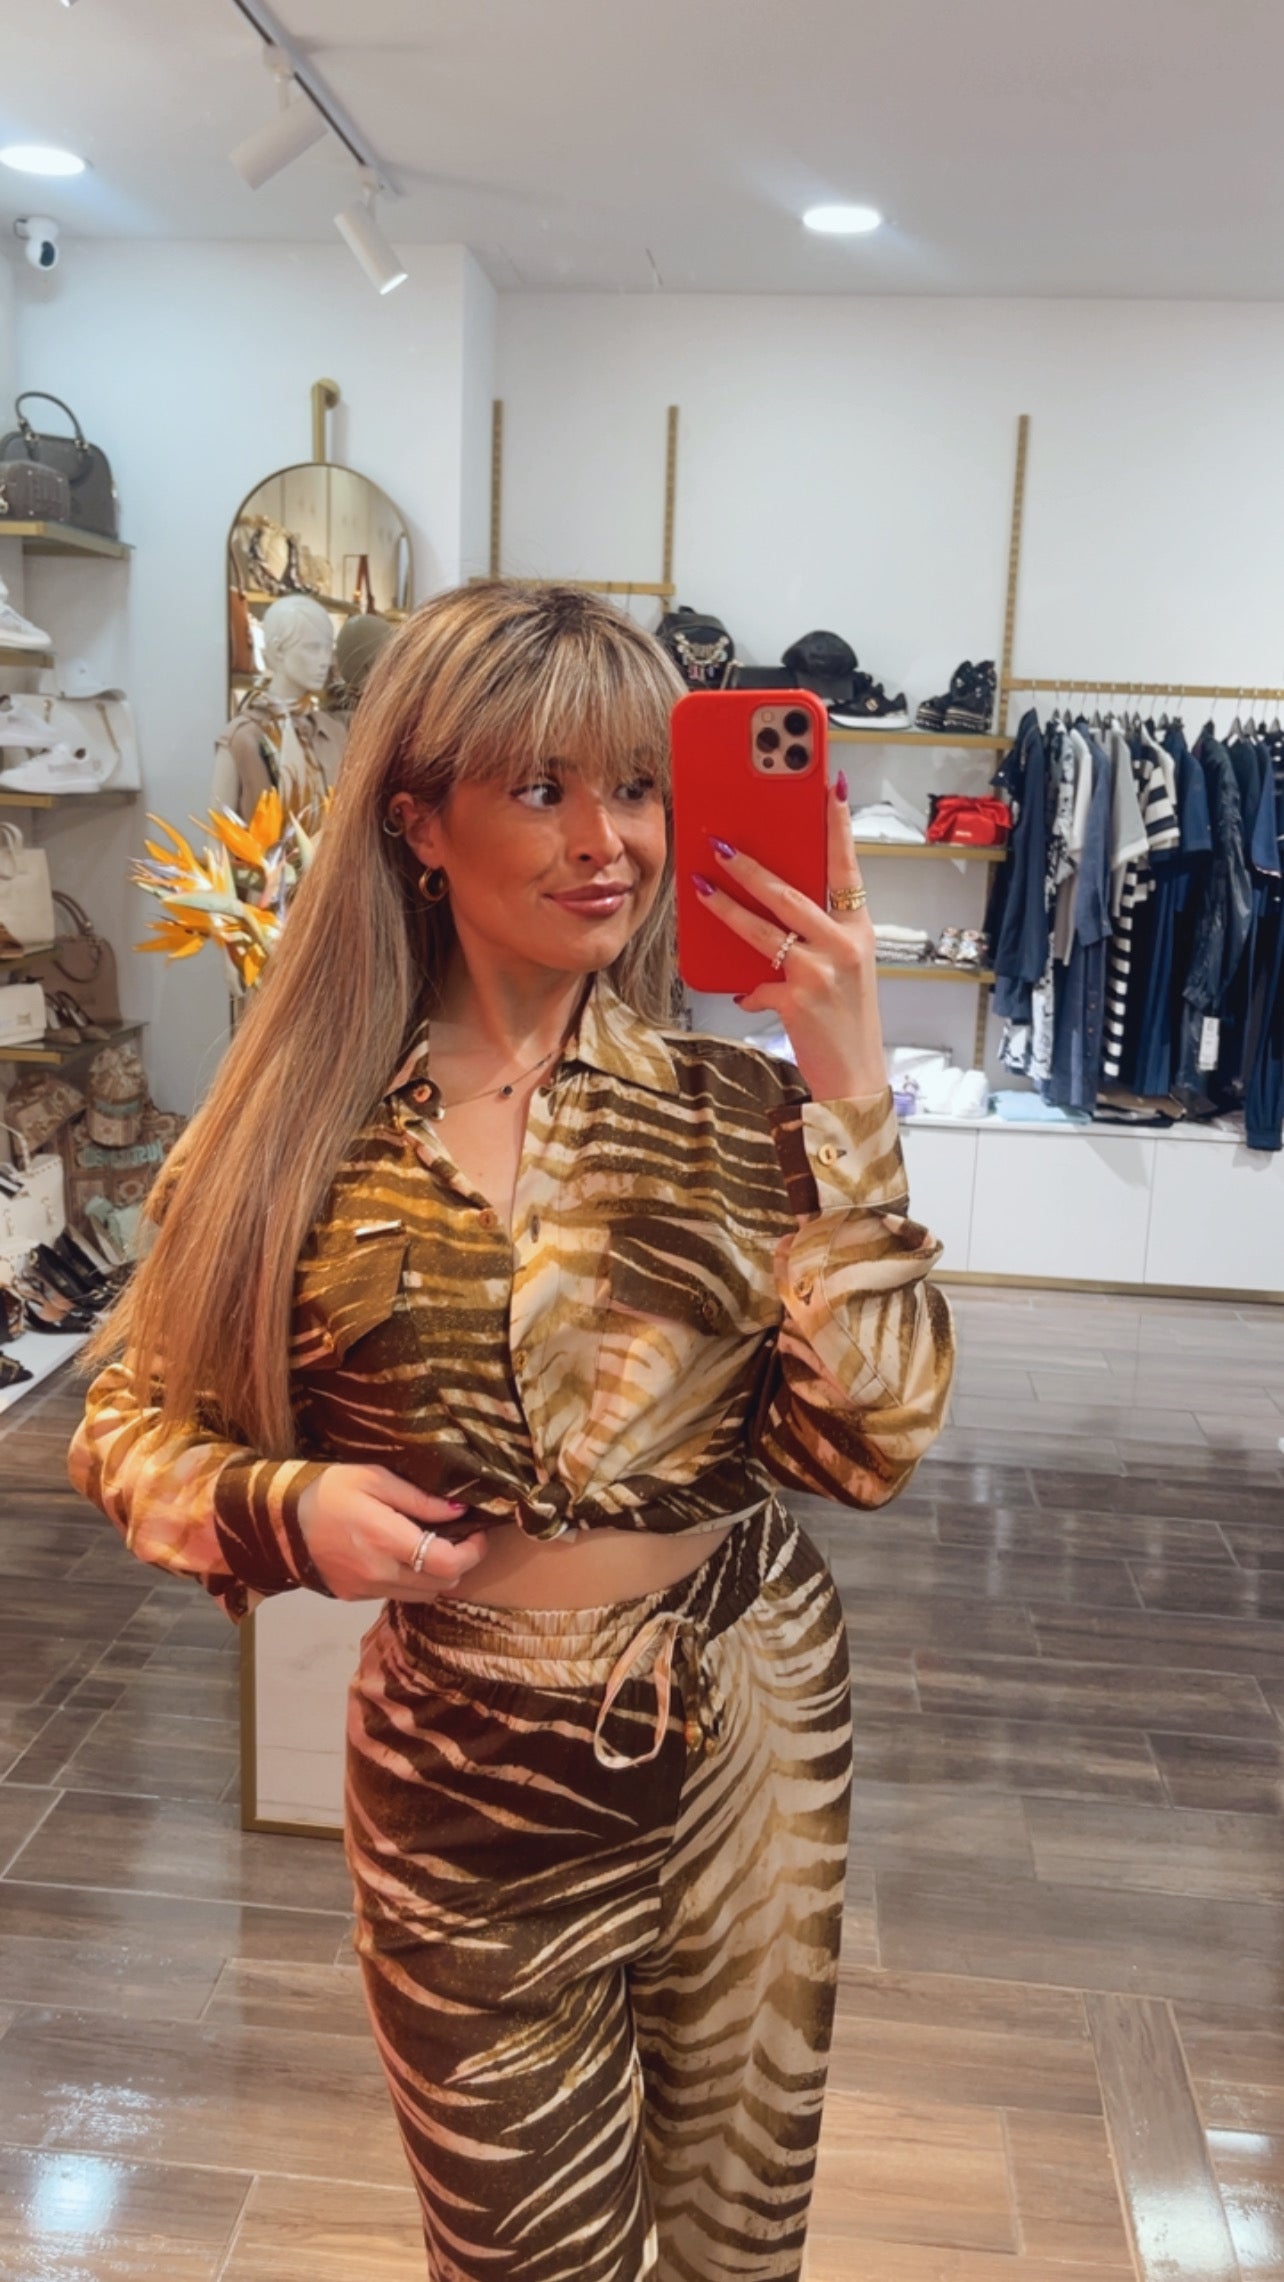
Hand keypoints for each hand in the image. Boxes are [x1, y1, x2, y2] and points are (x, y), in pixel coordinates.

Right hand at [297, 1465, 487, 1602]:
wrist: (280, 1521)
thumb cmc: (329, 1490)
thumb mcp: (374, 1478)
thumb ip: (419, 1499)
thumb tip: (459, 1512)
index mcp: (386, 1539)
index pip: (448, 1563)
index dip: (472, 1552)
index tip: (477, 1533)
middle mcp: (379, 1573)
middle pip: (442, 1584)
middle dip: (459, 1562)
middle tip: (458, 1536)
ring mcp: (366, 1590)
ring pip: (423, 1595)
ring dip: (437, 1575)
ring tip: (432, 1545)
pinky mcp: (355, 1597)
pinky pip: (398, 1595)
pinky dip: (412, 1580)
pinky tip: (403, 1556)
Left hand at [693, 773, 887, 1099]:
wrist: (854, 1077)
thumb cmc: (846, 1020)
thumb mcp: (843, 968)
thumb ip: (813, 937)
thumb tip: (767, 915)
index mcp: (859, 929)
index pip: (848, 865)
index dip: (838, 824)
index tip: (829, 785)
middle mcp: (846, 944)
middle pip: (791, 892)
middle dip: (752, 865)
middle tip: (721, 842)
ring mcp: (822, 970)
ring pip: (765, 928)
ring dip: (727, 906)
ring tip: (701, 886)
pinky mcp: (797, 998)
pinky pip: (756, 981)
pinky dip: (746, 988)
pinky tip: (742, 992)